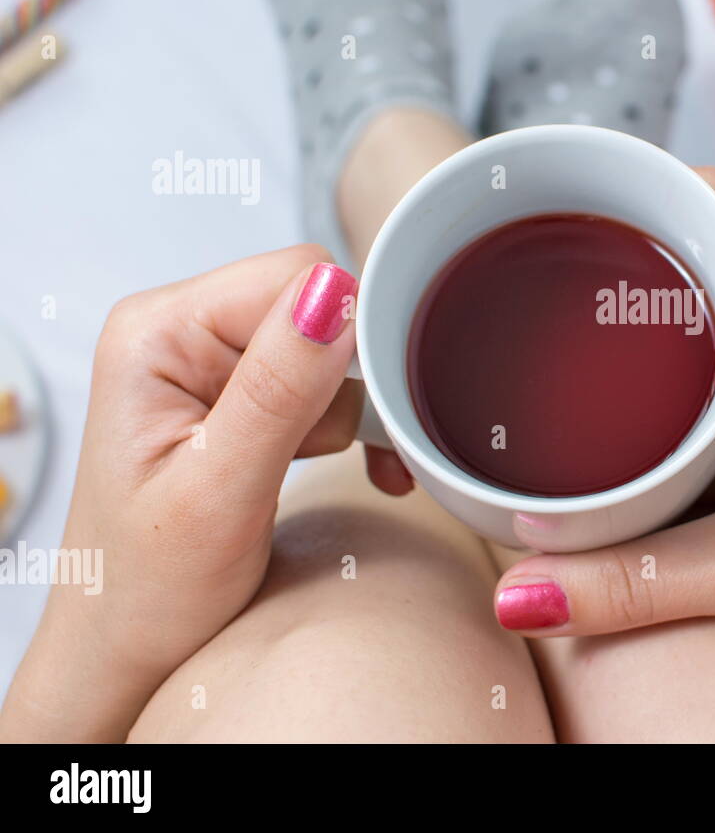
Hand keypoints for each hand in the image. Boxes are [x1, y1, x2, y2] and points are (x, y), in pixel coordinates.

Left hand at [1, 245, 364, 740]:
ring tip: (354, 470)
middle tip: (366, 452)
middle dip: (357, 379)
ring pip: (332, 345)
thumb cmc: (147, 591)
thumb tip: (335, 295)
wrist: (126, 652)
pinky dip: (352, 426)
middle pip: (319, 304)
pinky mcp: (237, 395)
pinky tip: (359, 466)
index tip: (375, 411)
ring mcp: (209, 362)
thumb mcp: (219, 493)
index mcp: (156, 332)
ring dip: (357, 411)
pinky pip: (323, 381)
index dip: (352, 333)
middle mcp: (179, 331)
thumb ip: (277, 392)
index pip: (294, 275)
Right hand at [495, 169, 714, 742]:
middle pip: (693, 257)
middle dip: (609, 256)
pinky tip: (600, 425)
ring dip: (628, 328)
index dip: (635, 184)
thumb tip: (521, 594)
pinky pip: (703, 389)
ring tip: (542, 339)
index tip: (554, 196)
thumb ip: (637, 585)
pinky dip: (649, 393)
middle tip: (522, 275)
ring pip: (696, 326)